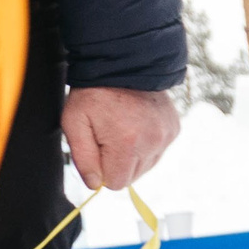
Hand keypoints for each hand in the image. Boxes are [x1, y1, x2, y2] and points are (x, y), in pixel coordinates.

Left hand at [62, 85, 180, 190]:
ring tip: (121, 129)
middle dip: (116, 163)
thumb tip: (95, 184)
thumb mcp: (74, 123)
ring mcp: (166, 135)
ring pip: (146, 166)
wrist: (123, 63)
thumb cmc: (94, 93)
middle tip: (107, 136)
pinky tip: (135, 125)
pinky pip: (157, 151)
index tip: (97, 149)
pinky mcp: (174, 128)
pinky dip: (145, 144)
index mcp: (127, 144)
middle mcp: (152, 141)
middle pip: (131, 177)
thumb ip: (83, 159)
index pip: (116, 183)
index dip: (101, 170)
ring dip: (131, 155)